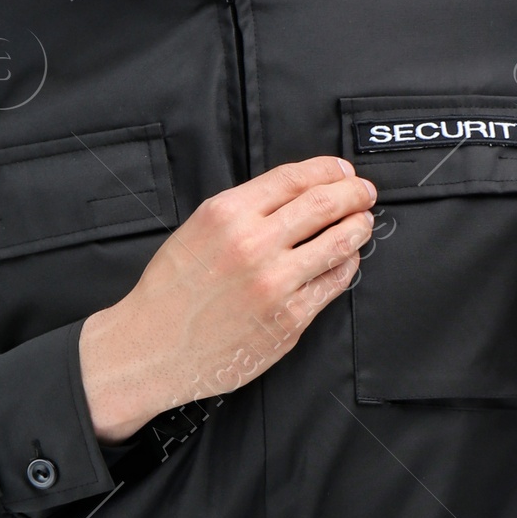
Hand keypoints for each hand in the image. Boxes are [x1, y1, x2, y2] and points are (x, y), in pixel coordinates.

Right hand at [79, 157, 375, 440]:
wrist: (152, 348)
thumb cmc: (170, 293)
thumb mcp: (196, 230)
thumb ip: (244, 210)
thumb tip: (297, 194)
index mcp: (227, 214)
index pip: (294, 177)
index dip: (329, 170)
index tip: (342, 171)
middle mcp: (253, 244)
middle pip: (325, 203)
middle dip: (354, 192)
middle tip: (364, 192)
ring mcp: (276, 283)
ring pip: (339, 242)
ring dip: (359, 227)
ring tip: (363, 223)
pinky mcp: (290, 318)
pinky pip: (334, 283)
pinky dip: (347, 266)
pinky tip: (346, 260)